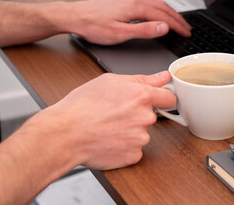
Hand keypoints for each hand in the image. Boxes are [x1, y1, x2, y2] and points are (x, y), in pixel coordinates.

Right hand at [41, 71, 175, 169]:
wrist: (65, 134)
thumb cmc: (81, 106)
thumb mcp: (110, 81)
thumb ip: (142, 79)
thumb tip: (162, 77)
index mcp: (141, 96)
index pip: (169, 98)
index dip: (161, 98)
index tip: (156, 100)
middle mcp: (145, 117)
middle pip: (151, 116)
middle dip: (138, 114)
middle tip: (116, 113)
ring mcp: (140, 138)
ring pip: (141, 133)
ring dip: (130, 131)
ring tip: (108, 127)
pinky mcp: (133, 156)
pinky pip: (134, 149)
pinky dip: (124, 146)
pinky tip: (109, 139)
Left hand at [60, 0, 190, 44]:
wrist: (74, 16)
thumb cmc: (93, 26)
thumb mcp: (120, 33)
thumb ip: (144, 30)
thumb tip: (163, 27)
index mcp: (135, 7)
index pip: (163, 16)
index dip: (177, 25)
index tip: (186, 32)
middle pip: (162, 7)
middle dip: (177, 18)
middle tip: (186, 27)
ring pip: (155, 2)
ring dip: (168, 11)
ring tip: (176, 20)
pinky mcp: (123, 0)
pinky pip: (146, 0)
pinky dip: (157, 7)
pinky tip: (156, 11)